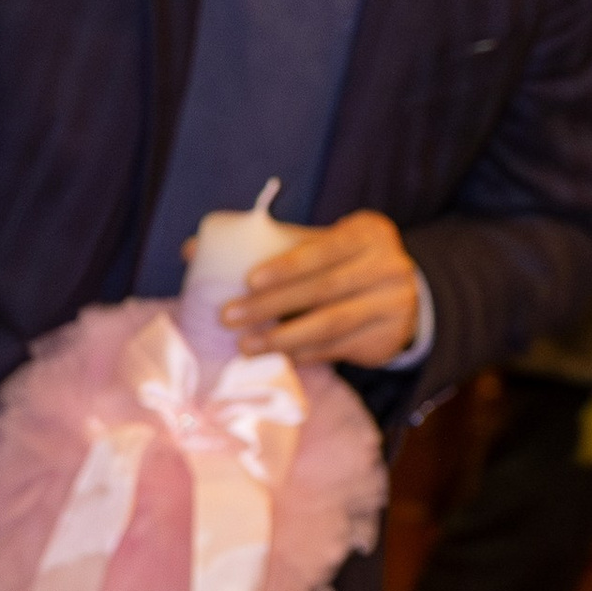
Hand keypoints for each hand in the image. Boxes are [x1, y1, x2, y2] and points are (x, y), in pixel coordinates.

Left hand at [228, 212, 422, 368]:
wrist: (401, 293)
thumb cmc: (341, 263)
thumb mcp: (318, 243)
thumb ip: (267, 244)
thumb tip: (190, 250)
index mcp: (367, 233)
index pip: (324, 248)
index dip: (287, 266)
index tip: (248, 280)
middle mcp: (388, 266)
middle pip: (322, 289)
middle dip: (271, 305)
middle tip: (228, 317)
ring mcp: (394, 304)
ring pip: (329, 324)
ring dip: (282, 338)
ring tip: (244, 345)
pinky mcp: (388, 339)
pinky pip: (337, 348)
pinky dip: (302, 354)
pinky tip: (275, 357)